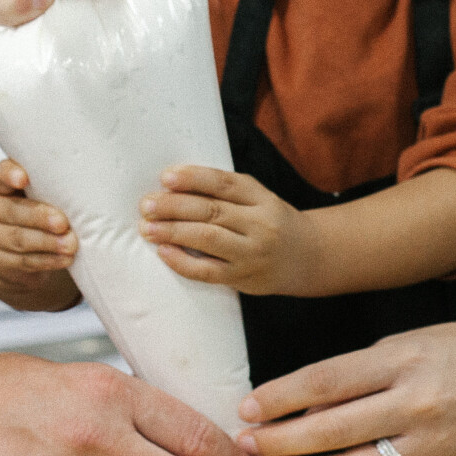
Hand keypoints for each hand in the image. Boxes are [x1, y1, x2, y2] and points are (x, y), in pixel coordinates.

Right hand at [0, 160, 81, 311]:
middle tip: (63, 222)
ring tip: (71, 244)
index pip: (0, 174)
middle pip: (13, 211)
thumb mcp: (34, 193)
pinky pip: (24, 261)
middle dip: (40, 217)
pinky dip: (48, 260)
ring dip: (48, 242)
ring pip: (19, 239)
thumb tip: (87, 180)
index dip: (10, 175)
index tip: (23, 178)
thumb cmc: (32, 209)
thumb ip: (49, 185)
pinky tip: (65, 259)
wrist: (11, 250)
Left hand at [140, 165, 312, 294]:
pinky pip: (208, 271)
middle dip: (174, 206)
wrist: (308, 257)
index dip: (193, 178)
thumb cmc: (271, 222)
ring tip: (148, 228)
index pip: (224, 183)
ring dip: (173, 231)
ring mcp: (252, 252)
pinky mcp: (243, 278)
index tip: (165, 177)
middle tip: (146, 204)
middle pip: (211, 210)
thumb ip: (226, 191)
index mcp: (261, 197)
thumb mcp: (259, 199)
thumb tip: (174, 185)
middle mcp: (259, 223)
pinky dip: (182, 261)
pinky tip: (164, 252)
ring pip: (207, 238)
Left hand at [234, 315, 455, 455]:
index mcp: (403, 359)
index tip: (246, 408)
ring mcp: (432, 446)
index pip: (325, 382)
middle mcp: (416, 403)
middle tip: (246, 445)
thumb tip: (303, 408)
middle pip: (332, 431)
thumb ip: (359, 374)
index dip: (279, 398)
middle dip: (280, 442)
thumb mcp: (410, 342)